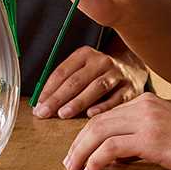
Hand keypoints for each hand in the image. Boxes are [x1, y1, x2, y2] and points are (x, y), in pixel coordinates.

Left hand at [32, 46, 147, 118]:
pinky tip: (91, 115)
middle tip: (44, 112)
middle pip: (76, 80)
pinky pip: (116, 98)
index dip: (48, 88)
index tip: (38, 104)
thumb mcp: (83, 68)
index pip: (62, 71)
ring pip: (95, 87)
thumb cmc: (99, 72)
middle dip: (58, 98)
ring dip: (78, 101)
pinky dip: (103, 106)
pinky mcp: (131, 88)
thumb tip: (41, 102)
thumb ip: (65, 82)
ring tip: (63, 114)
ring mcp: (117, 74)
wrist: (133, 67)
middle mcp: (101, 61)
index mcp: (85, 54)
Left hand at [63, 93, 170, 169]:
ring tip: (74, 169)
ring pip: (99, 132)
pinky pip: (112, 147)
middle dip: (78, 144)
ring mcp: (147, 120)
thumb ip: (139, 135)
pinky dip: (97, 159)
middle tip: (69, 163)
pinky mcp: (152, 139)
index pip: (104, 116)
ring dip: (82, 152)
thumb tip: (113, 153)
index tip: (77, 152)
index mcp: (145, 102)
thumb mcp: (164, 131)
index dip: (85, 135)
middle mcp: (143, 106)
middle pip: (96, 123)